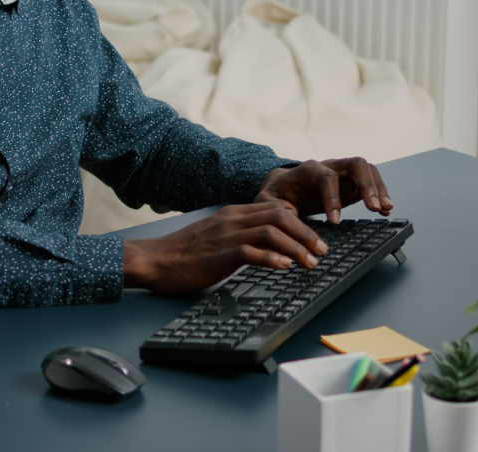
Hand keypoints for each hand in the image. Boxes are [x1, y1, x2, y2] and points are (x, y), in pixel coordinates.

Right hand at [122, 202, 328, 294]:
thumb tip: (263, 245)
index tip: (313, 237)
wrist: (155, 260)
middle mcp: (233, 220)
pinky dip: (272, 259)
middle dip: (306, 233)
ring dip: (296, 247)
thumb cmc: (183, 253)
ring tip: (312, 262)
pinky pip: (252, 252)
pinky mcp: (220, 255)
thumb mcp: (214, 236)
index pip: (274, 208)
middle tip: (322, 250)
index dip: (299, 222)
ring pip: (271, 232)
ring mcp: (226, 236)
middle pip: (280, 216)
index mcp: (232, 213)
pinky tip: (284, 267)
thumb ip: (237, 234)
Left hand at [255, 157, 391, 223]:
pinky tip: (386, 211)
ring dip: (379, 188)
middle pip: (355, 164)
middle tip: (373, 208)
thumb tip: (289, 214)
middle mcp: (329, 166)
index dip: (332, 197)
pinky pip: (372, 182)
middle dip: (367, 185)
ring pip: (367, 170)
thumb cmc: (277, 195)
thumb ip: (273, 206)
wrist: (283, 188)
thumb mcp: (267, 201)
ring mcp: (343, 173)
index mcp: (308, 169)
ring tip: (384, 209)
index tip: (334, 221)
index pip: (326, 176)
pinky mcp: (352, 183)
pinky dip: (381, 194)